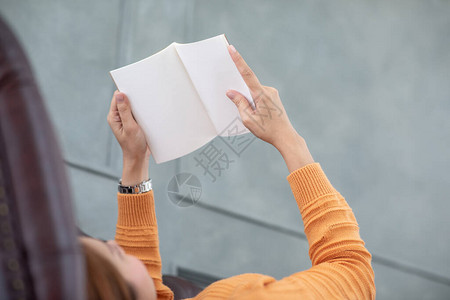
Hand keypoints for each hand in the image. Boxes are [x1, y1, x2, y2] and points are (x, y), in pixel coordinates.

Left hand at [107, 91, 149, 184]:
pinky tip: (148, 112)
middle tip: (144, 96)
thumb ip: (125, 111)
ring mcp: (126, 120)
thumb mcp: (130, 127)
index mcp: (114, 117)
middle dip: (134, 97)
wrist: (139, 158)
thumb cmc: (133, 145)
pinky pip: (137, 112)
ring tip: (147, 104)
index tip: (135, 88)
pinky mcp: (134, 123)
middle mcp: (118, 117)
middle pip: (125, 100)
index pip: (117, 97)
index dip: (125, 91)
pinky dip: (142, 111)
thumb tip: (120, 94)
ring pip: (132, 106)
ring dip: (139, 105)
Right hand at [226, 45, 313, 171]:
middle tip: (238, 99)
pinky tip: (254, 113)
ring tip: (252, 115)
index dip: (238, 60)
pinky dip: (253, 100)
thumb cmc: (266, 130)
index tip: (231, 49)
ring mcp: (272, 93)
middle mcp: (268, 90)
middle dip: (240, 88)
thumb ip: (239, 103)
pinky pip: (259, 94)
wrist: (286, 136)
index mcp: (261, 94)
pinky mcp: (274, 97)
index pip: (247, 74)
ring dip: (247, 98)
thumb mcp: (248, 119)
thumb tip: (231, 92)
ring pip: (253, 90)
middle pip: (249, 83)